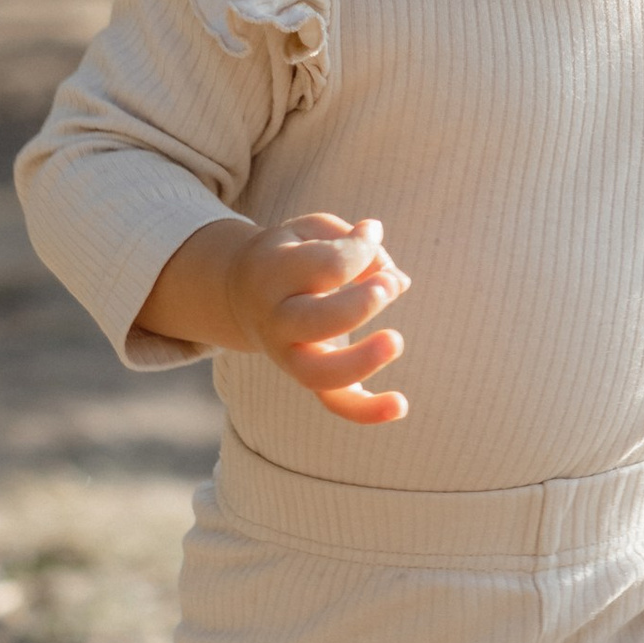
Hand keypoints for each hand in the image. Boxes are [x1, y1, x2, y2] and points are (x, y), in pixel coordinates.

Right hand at [139, 210, 410, 425]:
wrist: (242, 292)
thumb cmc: (291, 254)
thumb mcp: (313, 231)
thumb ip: (352, 241)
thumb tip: (395, 277)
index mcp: (274, 273)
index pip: (326, 265)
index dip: (360, 250)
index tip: (369, 237)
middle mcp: (277, 319)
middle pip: (314, 321)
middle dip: (360, 304)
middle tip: (390, 284)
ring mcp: (289, 354)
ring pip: (319, 373)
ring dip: (361, 361)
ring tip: (395, 340)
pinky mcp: (308, 376)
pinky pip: (335, 403)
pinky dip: (367, 411)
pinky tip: (401, 405)